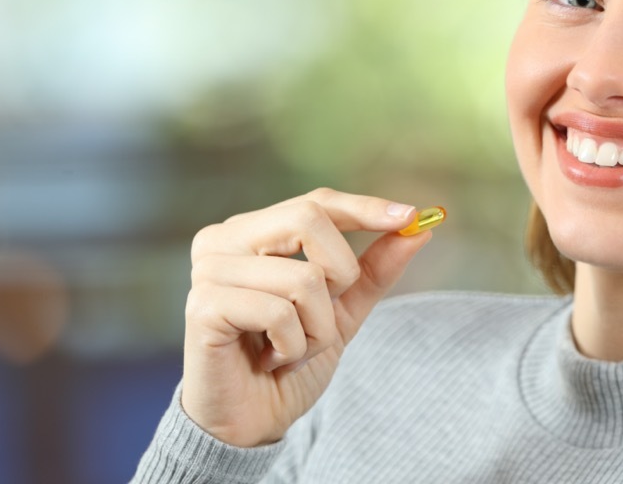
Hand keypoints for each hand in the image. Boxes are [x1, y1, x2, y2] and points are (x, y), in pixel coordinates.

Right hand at [180, 188, 430, 446]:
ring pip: (304, 278)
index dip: (365, 208)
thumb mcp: (342, 310)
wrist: (250, 422)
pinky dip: (293, 346)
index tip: (411, 217)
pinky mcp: (203, 307)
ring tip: (290, 350)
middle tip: (323, 317)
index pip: (317, 202)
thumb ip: (373, 268)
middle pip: (309, 219)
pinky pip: (279, 313)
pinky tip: (271, 361)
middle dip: (340, 275)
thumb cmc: (287, 359)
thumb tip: (419, 228)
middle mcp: (222, 240)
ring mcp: (208, 271)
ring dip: (316, 328)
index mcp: (251, 231)